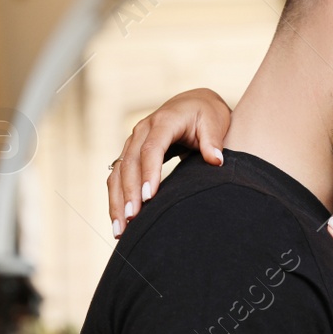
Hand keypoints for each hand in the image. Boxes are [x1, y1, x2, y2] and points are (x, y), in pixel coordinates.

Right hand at [109, 88, 231, 233]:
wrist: (192, 103)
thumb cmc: (206, 114)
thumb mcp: (214, 122)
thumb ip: (213, 141)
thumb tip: (216, 160)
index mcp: (163, 122)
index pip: (152, 149)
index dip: (149, 173)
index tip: (150, 198)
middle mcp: (142, 131)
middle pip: (130, 164)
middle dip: (129, 193)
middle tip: (132, 219)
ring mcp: (133, 142)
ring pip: (118, 173)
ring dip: (117, 201)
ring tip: (119, 229)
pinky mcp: (129, 154)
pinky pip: (117, 177)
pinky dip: (116, 199)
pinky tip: (119, 222)